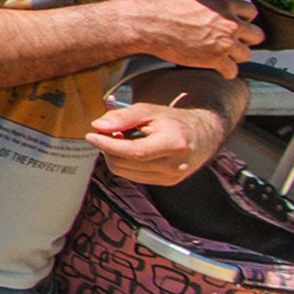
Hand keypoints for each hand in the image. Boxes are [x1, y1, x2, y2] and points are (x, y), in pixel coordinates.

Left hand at [87, 102, 229, 185]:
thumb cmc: (174, 121)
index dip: (108, 144)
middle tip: (107, 133)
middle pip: (126, 163)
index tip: (91, 136)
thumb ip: (124, 117)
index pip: (133, 151)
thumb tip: (99, 126)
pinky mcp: (167, 183)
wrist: (202, 135)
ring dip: (115, 156)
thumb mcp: (150, 111)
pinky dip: (125, 164)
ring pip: (126, 172)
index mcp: (174, 144)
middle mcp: (175, 165)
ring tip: (120, 140)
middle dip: (109, 148)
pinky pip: (133, 176)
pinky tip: (129, 151)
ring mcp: (171, 177)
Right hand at [134, 0, 260, 73]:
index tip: (235, 27)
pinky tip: (216, 69)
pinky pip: (233, 71)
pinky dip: (225, 72)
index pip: (251, 13)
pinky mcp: (216, 59)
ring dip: (235, 57)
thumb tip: (216, 15)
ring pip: (246, 55)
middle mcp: (230, 23)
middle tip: (231, 44)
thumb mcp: (196, 0)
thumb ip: (213, 9)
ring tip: (221, 57)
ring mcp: (225, 42)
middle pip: (256, 35)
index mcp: (225, 4)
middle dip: (244, 41)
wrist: (151, 24)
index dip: (243, 21)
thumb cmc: (165, 11)